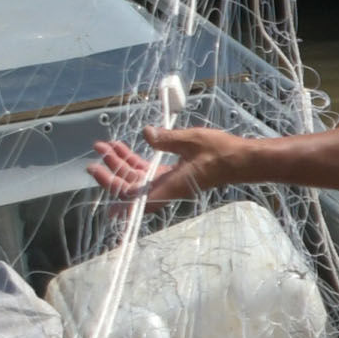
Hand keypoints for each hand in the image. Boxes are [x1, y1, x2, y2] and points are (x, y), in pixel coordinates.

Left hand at [96, 124, 253, 207]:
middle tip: (97, 154)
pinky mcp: (172, 175)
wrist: (241, 160)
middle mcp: (167, 188)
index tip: (107, 203)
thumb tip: (147, 134)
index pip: (139, 201)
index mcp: (171, 186)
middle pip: (132, 187)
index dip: (120, 204)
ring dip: (121, 164)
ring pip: (137, 178)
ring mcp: (169, 182)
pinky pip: (147, 172)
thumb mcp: (192, 140)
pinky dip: (134, 161)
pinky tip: (124, 147)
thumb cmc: (221, 152)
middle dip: (112, 172)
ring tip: (106, 146)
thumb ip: (167, 139)